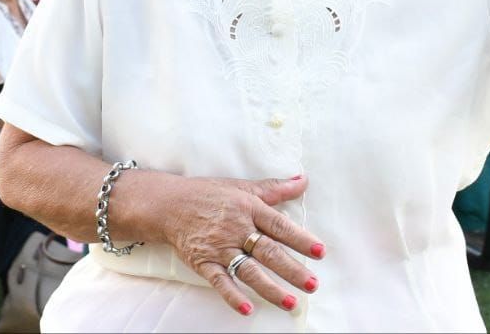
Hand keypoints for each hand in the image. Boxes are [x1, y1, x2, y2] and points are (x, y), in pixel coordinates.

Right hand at [161, 174, 323, 315]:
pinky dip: (233, 296)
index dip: (301, 238)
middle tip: (312, 284)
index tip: (320, 252)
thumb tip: (303, 180)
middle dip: (292, 270)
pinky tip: (248, 309)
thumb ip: (275, 188)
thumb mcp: (244, 187)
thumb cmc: (210, 195)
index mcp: (250, 208)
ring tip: (290, 302)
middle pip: (269, 251)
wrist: (170, 205)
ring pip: (249, 270)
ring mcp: (220, 247)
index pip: (280, 226)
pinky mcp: (203, 262)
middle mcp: (237, 229)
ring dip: (270, 288)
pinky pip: (220, 281)